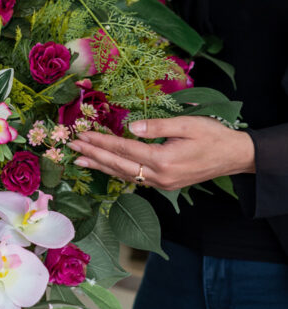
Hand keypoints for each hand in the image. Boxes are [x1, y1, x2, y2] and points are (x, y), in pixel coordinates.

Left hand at [67, 116, 255, 189]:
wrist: (235, 157)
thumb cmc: (214, 136)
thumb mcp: (188, 124)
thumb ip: (158, 126)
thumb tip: (131, 128)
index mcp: (164, 160)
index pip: (124, 149)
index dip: (101, 142)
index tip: (83, 135)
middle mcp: (159, 176)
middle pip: (119, 165)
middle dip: (94, 155)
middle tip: (73, 146)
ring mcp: (161, 184)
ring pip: (124, 174)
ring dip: (101, 166)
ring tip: (80, 159)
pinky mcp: (164, 185)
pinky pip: (134, 179)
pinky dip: (117, 172)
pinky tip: (105, 166)